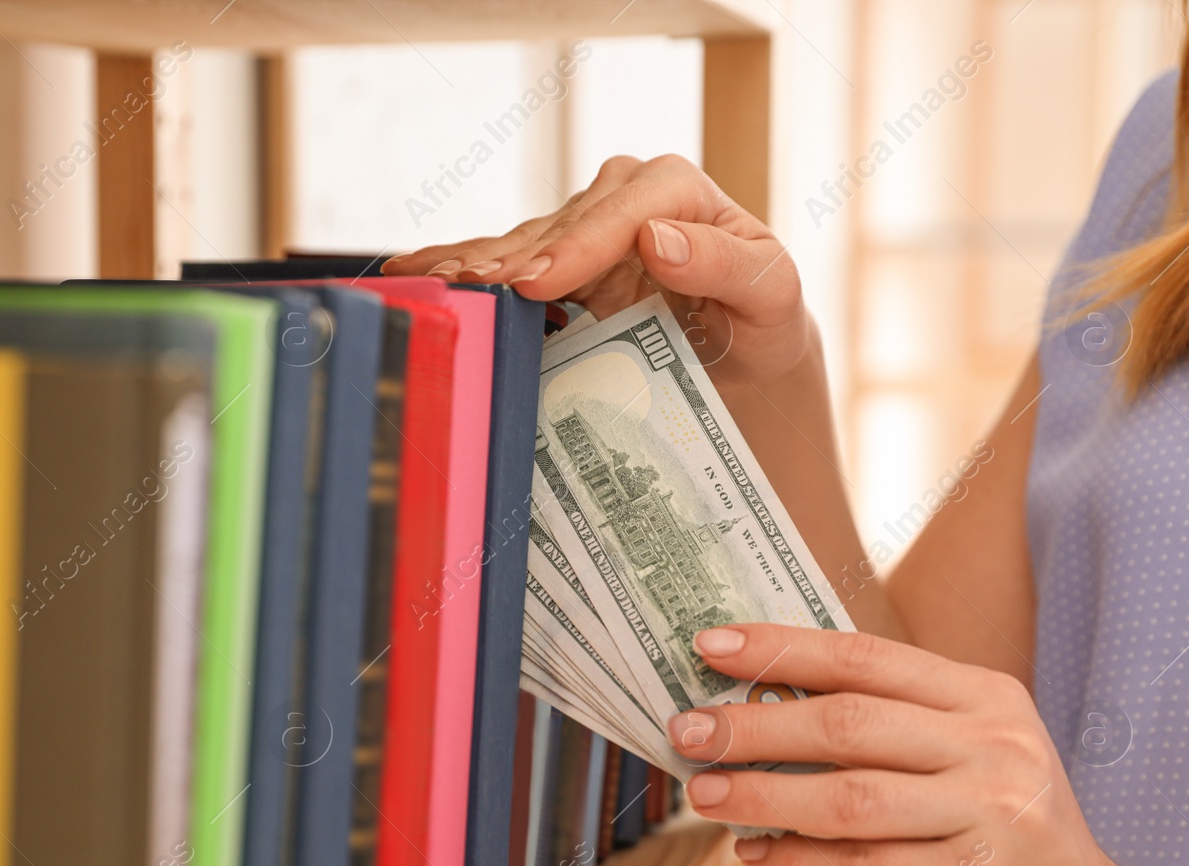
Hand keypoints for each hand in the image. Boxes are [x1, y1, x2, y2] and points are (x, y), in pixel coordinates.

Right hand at [381, 154, 814, 386]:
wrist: (744, 353)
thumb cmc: (762, 320)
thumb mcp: (771, 293)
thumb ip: (725, 262)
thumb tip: (657, 239)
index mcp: (675, 190)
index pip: (621, 211)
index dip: (576, 245)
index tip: (538, 280)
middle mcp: (621, 197)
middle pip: (559, 226)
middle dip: (510, 258)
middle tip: (465, 288)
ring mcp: (583, 230)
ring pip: (522, 243)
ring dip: (474, 265)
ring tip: (429, 283)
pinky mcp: (556, 264)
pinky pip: (504, 263)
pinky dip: (462, 270)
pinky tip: (417, 273)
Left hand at [668, 623, 1132, 865]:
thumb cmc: (1005, 840)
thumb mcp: (969, 760)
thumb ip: (890, 729)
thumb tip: (760, 708)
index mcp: (984, 697)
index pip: (865, 656)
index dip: (781, 647)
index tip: (709, 646)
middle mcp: (995, 744)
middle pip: (849, 721)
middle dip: (754, 725)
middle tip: (686, 731)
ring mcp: (994, 814)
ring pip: (850, 797)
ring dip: (763, 795)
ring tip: (704, 795)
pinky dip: (800, 861)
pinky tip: (754, 854)